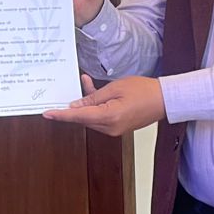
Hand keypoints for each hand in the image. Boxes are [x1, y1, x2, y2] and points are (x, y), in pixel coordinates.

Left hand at [43, 75, 165, 136]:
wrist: (165, 100)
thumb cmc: (144, 90)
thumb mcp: (114, 88)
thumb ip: (93, 98)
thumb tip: (76, 105)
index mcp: (109, 118)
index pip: (78, 117)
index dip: (61, 115)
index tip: (47, 114)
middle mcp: (110, 128)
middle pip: (83, 119)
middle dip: (73, 106)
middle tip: (64, 92)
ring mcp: (115, 130)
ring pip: (91, 118)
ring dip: (85, 104)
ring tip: (86, 83)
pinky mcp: (118, 128)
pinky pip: (100, 119)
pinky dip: (95, 108)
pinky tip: (94, 92)